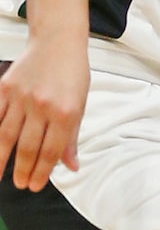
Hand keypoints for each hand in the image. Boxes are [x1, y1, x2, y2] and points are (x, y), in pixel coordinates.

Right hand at [0, 36, 87, 190]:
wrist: (57, 43)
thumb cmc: (72, 76)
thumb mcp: (80, 105)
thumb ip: (72, 137)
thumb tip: (70, 167)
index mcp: (66, 113)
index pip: (52, 151)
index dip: (42, 172)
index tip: (35, 186)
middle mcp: (43, 106)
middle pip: (28, 146)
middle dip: (23, 170)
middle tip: (20, 185)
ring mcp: (21, 97)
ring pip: (6, 135)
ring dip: (2, 158)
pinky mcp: (5, 88)